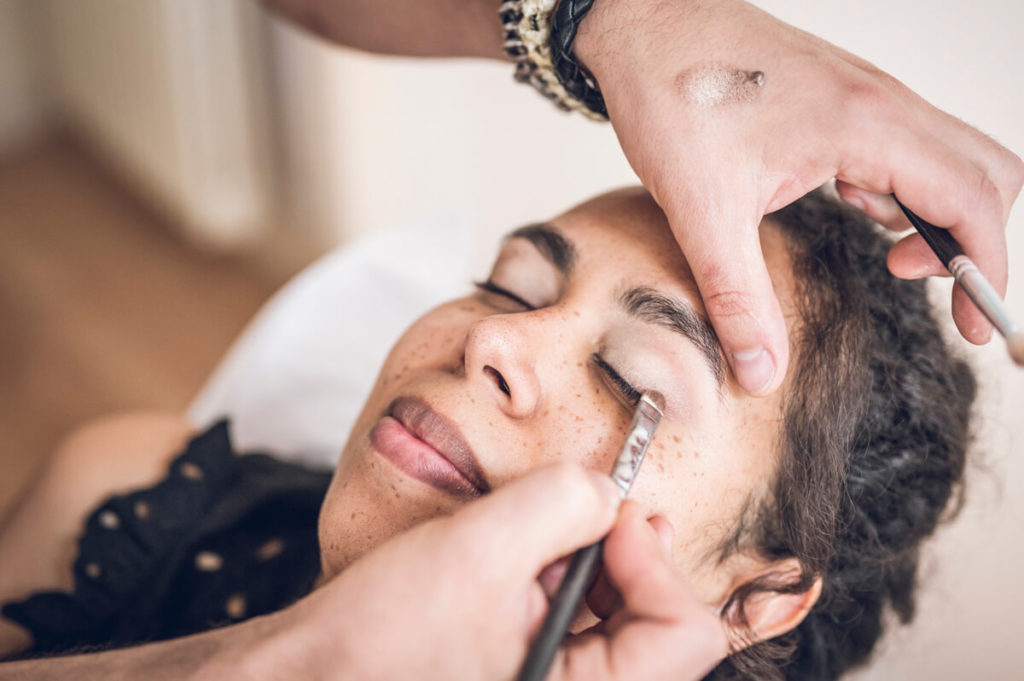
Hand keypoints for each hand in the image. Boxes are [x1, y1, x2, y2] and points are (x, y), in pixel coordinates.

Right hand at [270, 464, 727, 680]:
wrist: (303, 679)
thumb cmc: (373, 641)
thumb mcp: (474, 552)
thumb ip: (557, 505)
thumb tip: (610, 493)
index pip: (682, 637)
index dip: (656, 562)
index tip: (615, 513)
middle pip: (658, 630)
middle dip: (630, 557)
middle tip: (599, 509)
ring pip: (620, 628)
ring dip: (595, 567)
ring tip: (544, 534)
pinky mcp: (528, 677)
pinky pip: (579, 632)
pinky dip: (566, 584)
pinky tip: (527, 558)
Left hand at [576, 0, 1023, 393]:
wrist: (641, 25)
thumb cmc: (673, 97)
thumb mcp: (702, 213)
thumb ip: (739, 300)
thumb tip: (763, 376)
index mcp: (866, 125)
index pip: (975, 199)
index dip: (987, 269)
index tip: (975, 325)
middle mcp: (882, 102)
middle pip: (986, 173)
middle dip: (975, 241)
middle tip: (931, 293)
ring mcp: (867, 94)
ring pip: (950, 157)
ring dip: (939, 214)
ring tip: (888, 261)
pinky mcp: (843, 97)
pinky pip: (908, 145)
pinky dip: (904, 189)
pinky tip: (852, 211)